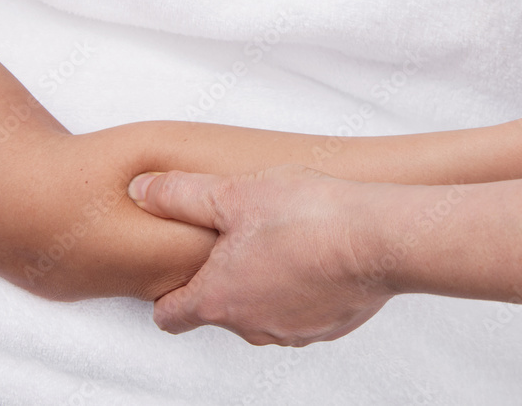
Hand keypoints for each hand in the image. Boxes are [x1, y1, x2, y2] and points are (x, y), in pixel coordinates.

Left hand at [128, 165, 387, 346]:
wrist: (380, 239)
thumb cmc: (309, 217)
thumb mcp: (234, 193)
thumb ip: (181, 194)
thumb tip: (141, 190)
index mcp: (219, 299)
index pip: (170, 316)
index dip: (169, 291)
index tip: (181, 267)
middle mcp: (252, 327)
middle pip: (221, 311)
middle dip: (226, 278)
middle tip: (243, 236)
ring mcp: (294, 331)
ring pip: (265, 312)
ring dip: (268, 284)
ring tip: (286, 240)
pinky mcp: (331, 327)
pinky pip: (305, 311)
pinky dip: (306, 289)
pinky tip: (319, 254)